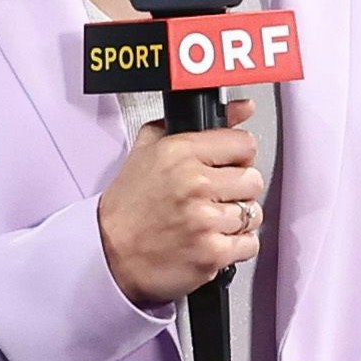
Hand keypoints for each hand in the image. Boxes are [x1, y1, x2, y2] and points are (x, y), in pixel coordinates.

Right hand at [97, 96, 262, 305]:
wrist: (108, 252)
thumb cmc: (127, 206)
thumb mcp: (150, 149)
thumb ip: (198, 124)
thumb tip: (242, 108)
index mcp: (180, 152)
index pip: (244, 144)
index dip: (237, 157)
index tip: (226, 168)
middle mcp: (194, 183)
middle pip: (253, 180)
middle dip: (237, 190)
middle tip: (214, 199)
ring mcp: (204, 219)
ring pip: (253, 213)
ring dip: (235, 220)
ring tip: (208, 222)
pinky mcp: (211, 252)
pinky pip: (249, 243)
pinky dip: (235, 246)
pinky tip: (211, 241)